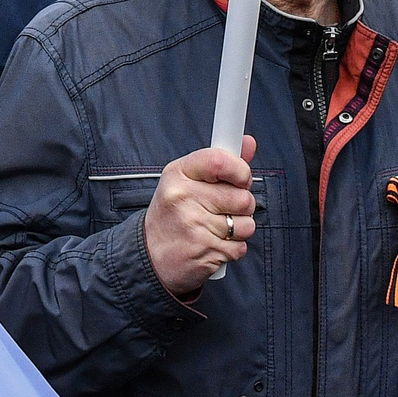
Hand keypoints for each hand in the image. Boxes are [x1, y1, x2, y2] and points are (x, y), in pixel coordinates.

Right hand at [143, 136, 257, 298]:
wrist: (149, 254)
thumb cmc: (172, 214)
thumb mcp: (186, 181)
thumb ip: (220, 162)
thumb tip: (248, 142)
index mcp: (179, 173)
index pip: (221, 161)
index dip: (241, 171)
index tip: (242, 179)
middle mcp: (184, 197)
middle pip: (243, 198)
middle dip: (242, 207)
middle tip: (223, 209)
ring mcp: (194, 225)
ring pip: (246, 225)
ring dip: (239, 230)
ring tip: (216, 228)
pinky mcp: (204, 251)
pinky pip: (240, 247)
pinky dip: (232, 249)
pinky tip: (213, 244)